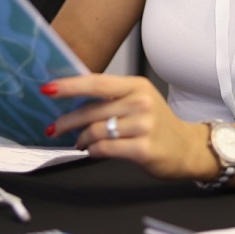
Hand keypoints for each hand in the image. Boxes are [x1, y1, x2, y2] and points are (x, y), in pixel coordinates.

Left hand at [42, 74, 215, 180]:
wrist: (187, 148)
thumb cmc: (158, 124)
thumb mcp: (139, 101)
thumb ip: (110, 98)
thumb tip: (71, 99)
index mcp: (136, 86)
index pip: (96, 82)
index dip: (69, 86)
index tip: (47, 89)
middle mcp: (141, 103)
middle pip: (91, 110)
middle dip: (66, 121)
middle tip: (53, 128)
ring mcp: (144, 126)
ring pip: (95, 131)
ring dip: (81, 139)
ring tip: (79, 142)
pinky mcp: (143, 149)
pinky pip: (104, 149)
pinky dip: (93, 151)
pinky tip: (93, 151)